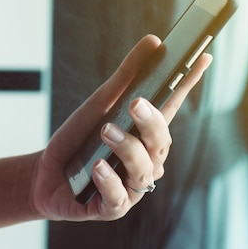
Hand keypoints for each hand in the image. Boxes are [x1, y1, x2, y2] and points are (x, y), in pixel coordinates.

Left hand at [30, 34, 211, 220]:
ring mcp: (132, 185)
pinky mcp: (113, 206)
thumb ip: (126, 76)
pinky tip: (97, 167)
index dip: (189, 83)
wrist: (45, 172)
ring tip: (105, 132)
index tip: (202, 57)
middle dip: (151, 122)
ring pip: (144, 170)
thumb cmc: (78, 138)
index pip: (172, 105)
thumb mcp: (98, 103)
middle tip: (135, 103)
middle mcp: (145, 159)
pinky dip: (109, 180)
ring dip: (127, 148)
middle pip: (161, 141)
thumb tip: (153, 41)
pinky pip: (119, 197)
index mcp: (145, 132)